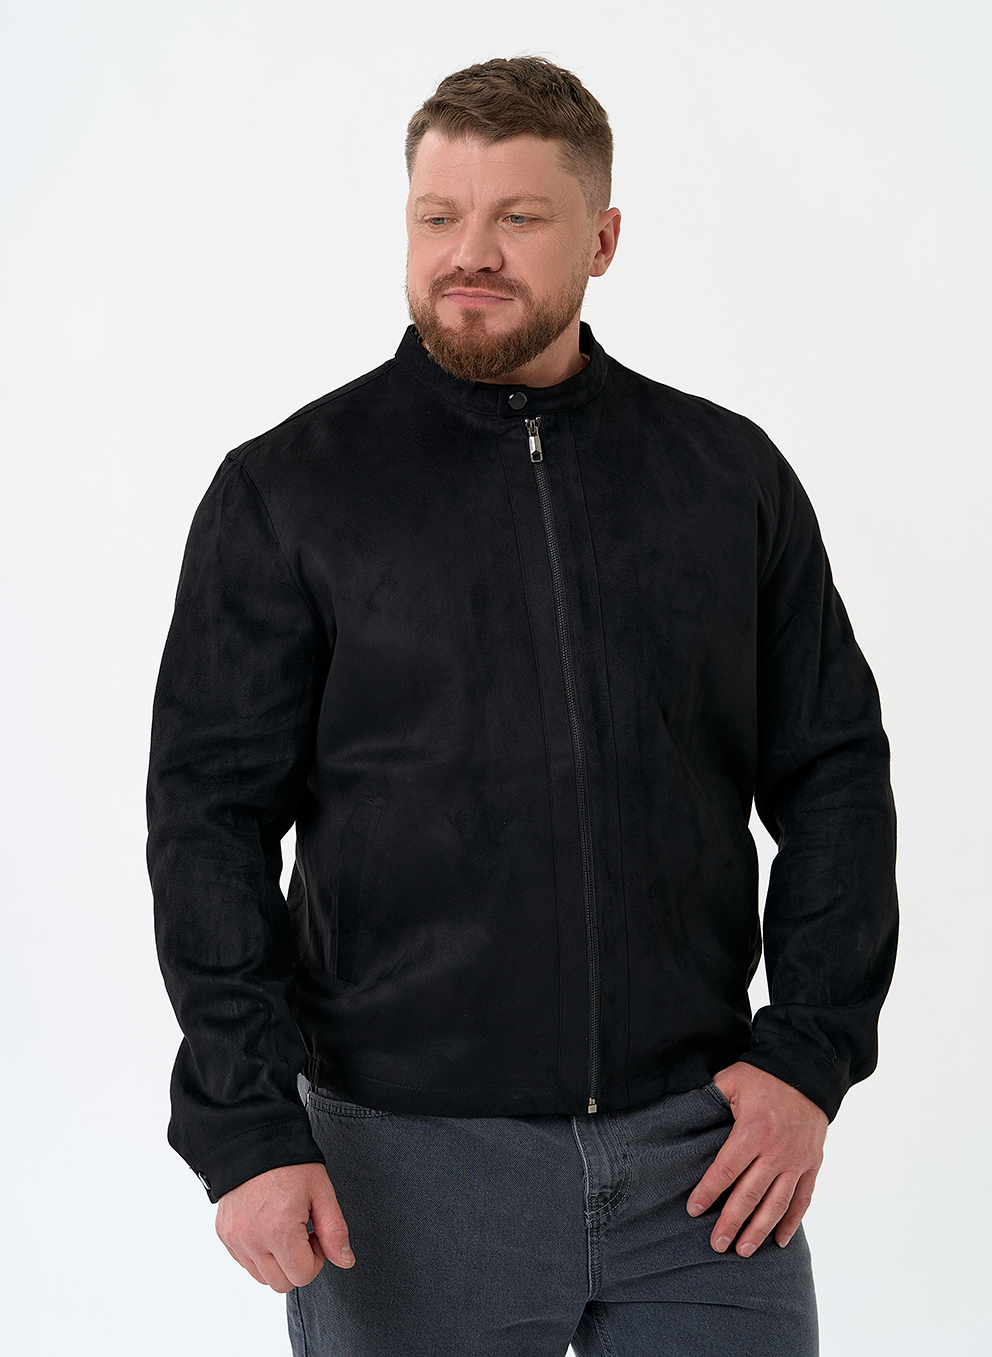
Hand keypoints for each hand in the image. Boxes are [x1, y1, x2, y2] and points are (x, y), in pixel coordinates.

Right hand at [215, 1162, 353, 1291]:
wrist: (253, 1140)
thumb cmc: (290, 1163)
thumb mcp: (321, 1192)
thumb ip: (335, 1230)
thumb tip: (345, 1261)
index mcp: (279, 1231)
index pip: (303, 1276)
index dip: (317, 1258)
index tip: (315, 1234)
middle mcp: (253, 1240)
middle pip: (281, 1283)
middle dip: (297, 1264)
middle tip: (302, 1232)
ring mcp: (235, 1239)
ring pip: (261, 1277)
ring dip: (277, 1261)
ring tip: (284, 1228)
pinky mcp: (224, 1234)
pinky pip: (245, 1262)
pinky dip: (258, 1253)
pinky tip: (267, 1225)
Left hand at [687, 1063, 827, 1256]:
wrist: (808, 1072)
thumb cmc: (764, 1076)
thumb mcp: (732, 1079)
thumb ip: (710, 1097)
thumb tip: (682, 1110)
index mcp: (752, 1130)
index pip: (726, 1170)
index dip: (708, 1192)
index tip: (693, 1210)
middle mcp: (776, 1151)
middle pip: (750, 1194)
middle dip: (731, 1222)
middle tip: (717, 1244)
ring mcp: (796, 1161)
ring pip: (777, 1204)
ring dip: (760, 1230)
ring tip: (744, 1250)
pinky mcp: (812, 1164)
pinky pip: (802, 1199)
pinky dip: (792, 1222)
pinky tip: (780, 1240)